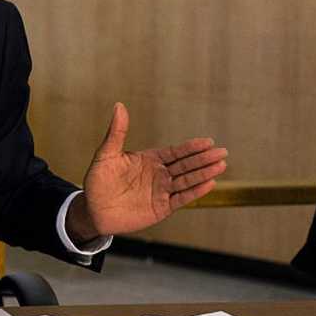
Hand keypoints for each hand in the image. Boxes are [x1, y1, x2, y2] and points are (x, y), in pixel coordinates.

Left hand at [68, 103, 227, 240]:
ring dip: (204, 174)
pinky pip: (181, 198)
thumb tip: (119, 105)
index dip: (191, 147)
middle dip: (204, 159)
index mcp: (150, 160)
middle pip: (186, 165)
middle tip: (222, 152)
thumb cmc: (98, 181)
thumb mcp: (106, 155)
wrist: (93, 210)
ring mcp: (162, 191)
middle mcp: (159, 174)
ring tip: (221, 165)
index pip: (175, 152)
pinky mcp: (161, 208)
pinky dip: (195, 192)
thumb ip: (116, 132)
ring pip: (187, 181)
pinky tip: (209, 184)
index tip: (208, 141)